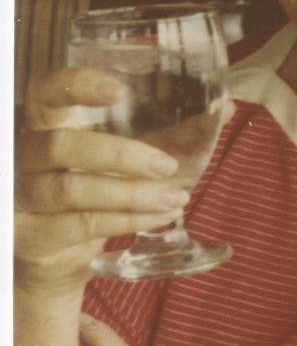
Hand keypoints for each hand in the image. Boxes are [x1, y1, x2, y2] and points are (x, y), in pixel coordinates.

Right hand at [14, 67, 190, 294]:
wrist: (67, 259)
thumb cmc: (107, 191)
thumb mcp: (141, 159)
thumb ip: (177, 133)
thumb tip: (225, 108)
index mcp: (48, 124)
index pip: (45, 91)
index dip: (74, 85)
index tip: (117, 90)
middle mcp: (25, 156)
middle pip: (60, 145)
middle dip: (119, 155)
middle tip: (167, 164)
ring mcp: (22, 197)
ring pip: (72, 189)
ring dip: (132, 194)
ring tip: (178, 198)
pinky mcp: (31, 236)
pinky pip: (79, 224)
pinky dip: (126, 220)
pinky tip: (160, 217)